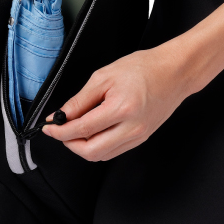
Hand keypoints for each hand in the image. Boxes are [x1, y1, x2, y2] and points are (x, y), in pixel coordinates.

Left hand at [42, 47, 189, 160]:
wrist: (175, 72)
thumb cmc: (144, 68)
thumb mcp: (104, 76)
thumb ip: (80, 100)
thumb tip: (61, 115)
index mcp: (121, 109)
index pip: (82, 129)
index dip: (60, 131)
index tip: (49, 127)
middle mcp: (131, 128)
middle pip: (91, 151)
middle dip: (69, 144)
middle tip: (60, 131)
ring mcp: (138, 136)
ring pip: (101, 155)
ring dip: (83, 147)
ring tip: (75, 130)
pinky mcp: (142, 138)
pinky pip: (114, 151)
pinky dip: (98, 146)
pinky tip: (93, 132)